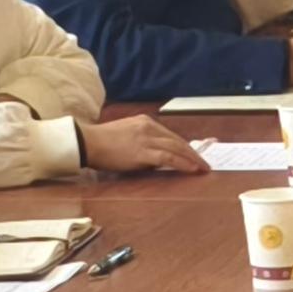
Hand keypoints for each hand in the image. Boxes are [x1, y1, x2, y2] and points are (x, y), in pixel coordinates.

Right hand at [81, 113, 208, 175]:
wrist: (88, 142)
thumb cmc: (102, 142)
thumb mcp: (126, 135)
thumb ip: (142, 141)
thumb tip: (155, 155)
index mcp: (144, 122)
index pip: (170, 135)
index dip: (184, 146)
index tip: (194, 154)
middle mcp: (149, 127)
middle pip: (177, 140)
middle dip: (193, 153)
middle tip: (205, 163)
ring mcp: (147, 138)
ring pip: (177, 148)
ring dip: (192, 159)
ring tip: (203, 168)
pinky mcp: (143, 151)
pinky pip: (169, 157)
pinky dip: (183, 163)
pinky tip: (192, 169)